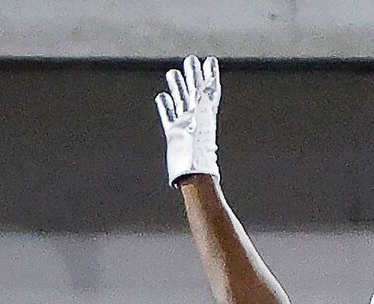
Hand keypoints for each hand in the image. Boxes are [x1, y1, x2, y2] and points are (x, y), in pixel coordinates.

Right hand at [156, 54, 220, 186]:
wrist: (193, 172)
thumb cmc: (200, 149)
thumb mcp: (203, 119)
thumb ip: (205, 99)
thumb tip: (209, 81)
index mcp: (206, 113)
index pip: (210, 89)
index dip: (210, 75)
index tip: (210, 61)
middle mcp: (196, 117)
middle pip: (194, 91)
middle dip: (192, 76)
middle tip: (190, 60)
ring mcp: (184, 125)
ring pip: (180, 101)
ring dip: (177, 87)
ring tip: (173, 73)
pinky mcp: (173, 134)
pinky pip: (169, 116)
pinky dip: (166, 106)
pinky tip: (162, 97)